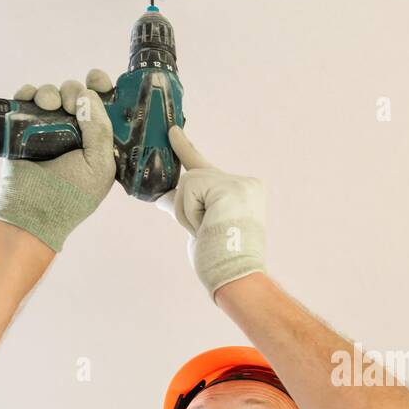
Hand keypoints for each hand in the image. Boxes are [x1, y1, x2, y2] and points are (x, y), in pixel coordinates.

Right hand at [0, 68, 115, 252]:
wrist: (33, 212)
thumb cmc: (72, 195)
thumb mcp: (99, 165)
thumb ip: (100, 130)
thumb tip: (88, 94)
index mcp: (98, 139)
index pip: (103, 105)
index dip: (101, 87)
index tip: (95, 79)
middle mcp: (75, 131)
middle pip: (76, 94)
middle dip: (73, 91)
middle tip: (70, 103)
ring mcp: (48, 128)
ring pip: (52, 94)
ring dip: (50, 92)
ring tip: (49, 104)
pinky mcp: (22, 129)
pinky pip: (25, 100)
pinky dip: (27, 93)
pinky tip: (31, 98)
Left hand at [156, 126, 266, 301]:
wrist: (237, 277)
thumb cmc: (220, 260)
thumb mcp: (200, 226)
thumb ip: (188, 206)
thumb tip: (162, 197)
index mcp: (244, 192)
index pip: (207, 168)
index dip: (185, 149)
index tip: (172, 131)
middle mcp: (246, 183)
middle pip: (194, 177)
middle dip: (185, 206)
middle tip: (201, 230)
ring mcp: (238, 183)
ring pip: (189, 183)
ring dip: (188, 213)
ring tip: (207, 232)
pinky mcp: (227, 186)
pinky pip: (189, 190)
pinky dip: (190, 212)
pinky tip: (208, 226)